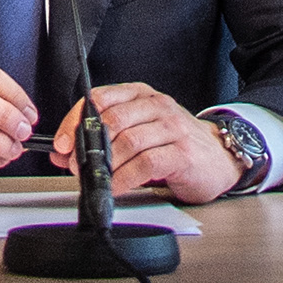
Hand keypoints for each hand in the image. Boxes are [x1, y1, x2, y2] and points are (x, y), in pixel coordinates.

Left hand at [50, 82, 246, 204]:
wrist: (220, 158)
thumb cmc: (176, 144)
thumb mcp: (138, 133)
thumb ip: (100, 139)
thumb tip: (62, 152)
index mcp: (141, 95)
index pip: (99, 99)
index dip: (74, 121)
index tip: (61, 144)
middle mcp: (157, 106)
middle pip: (111, 121)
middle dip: (87, 147)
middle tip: (76, 166)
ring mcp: (173, 128)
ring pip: (128, 142)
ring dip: (105, 165)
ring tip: (95, 179)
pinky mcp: (183, 153)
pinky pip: (146, 164)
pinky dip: (125, 178)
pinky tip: (116, 187)